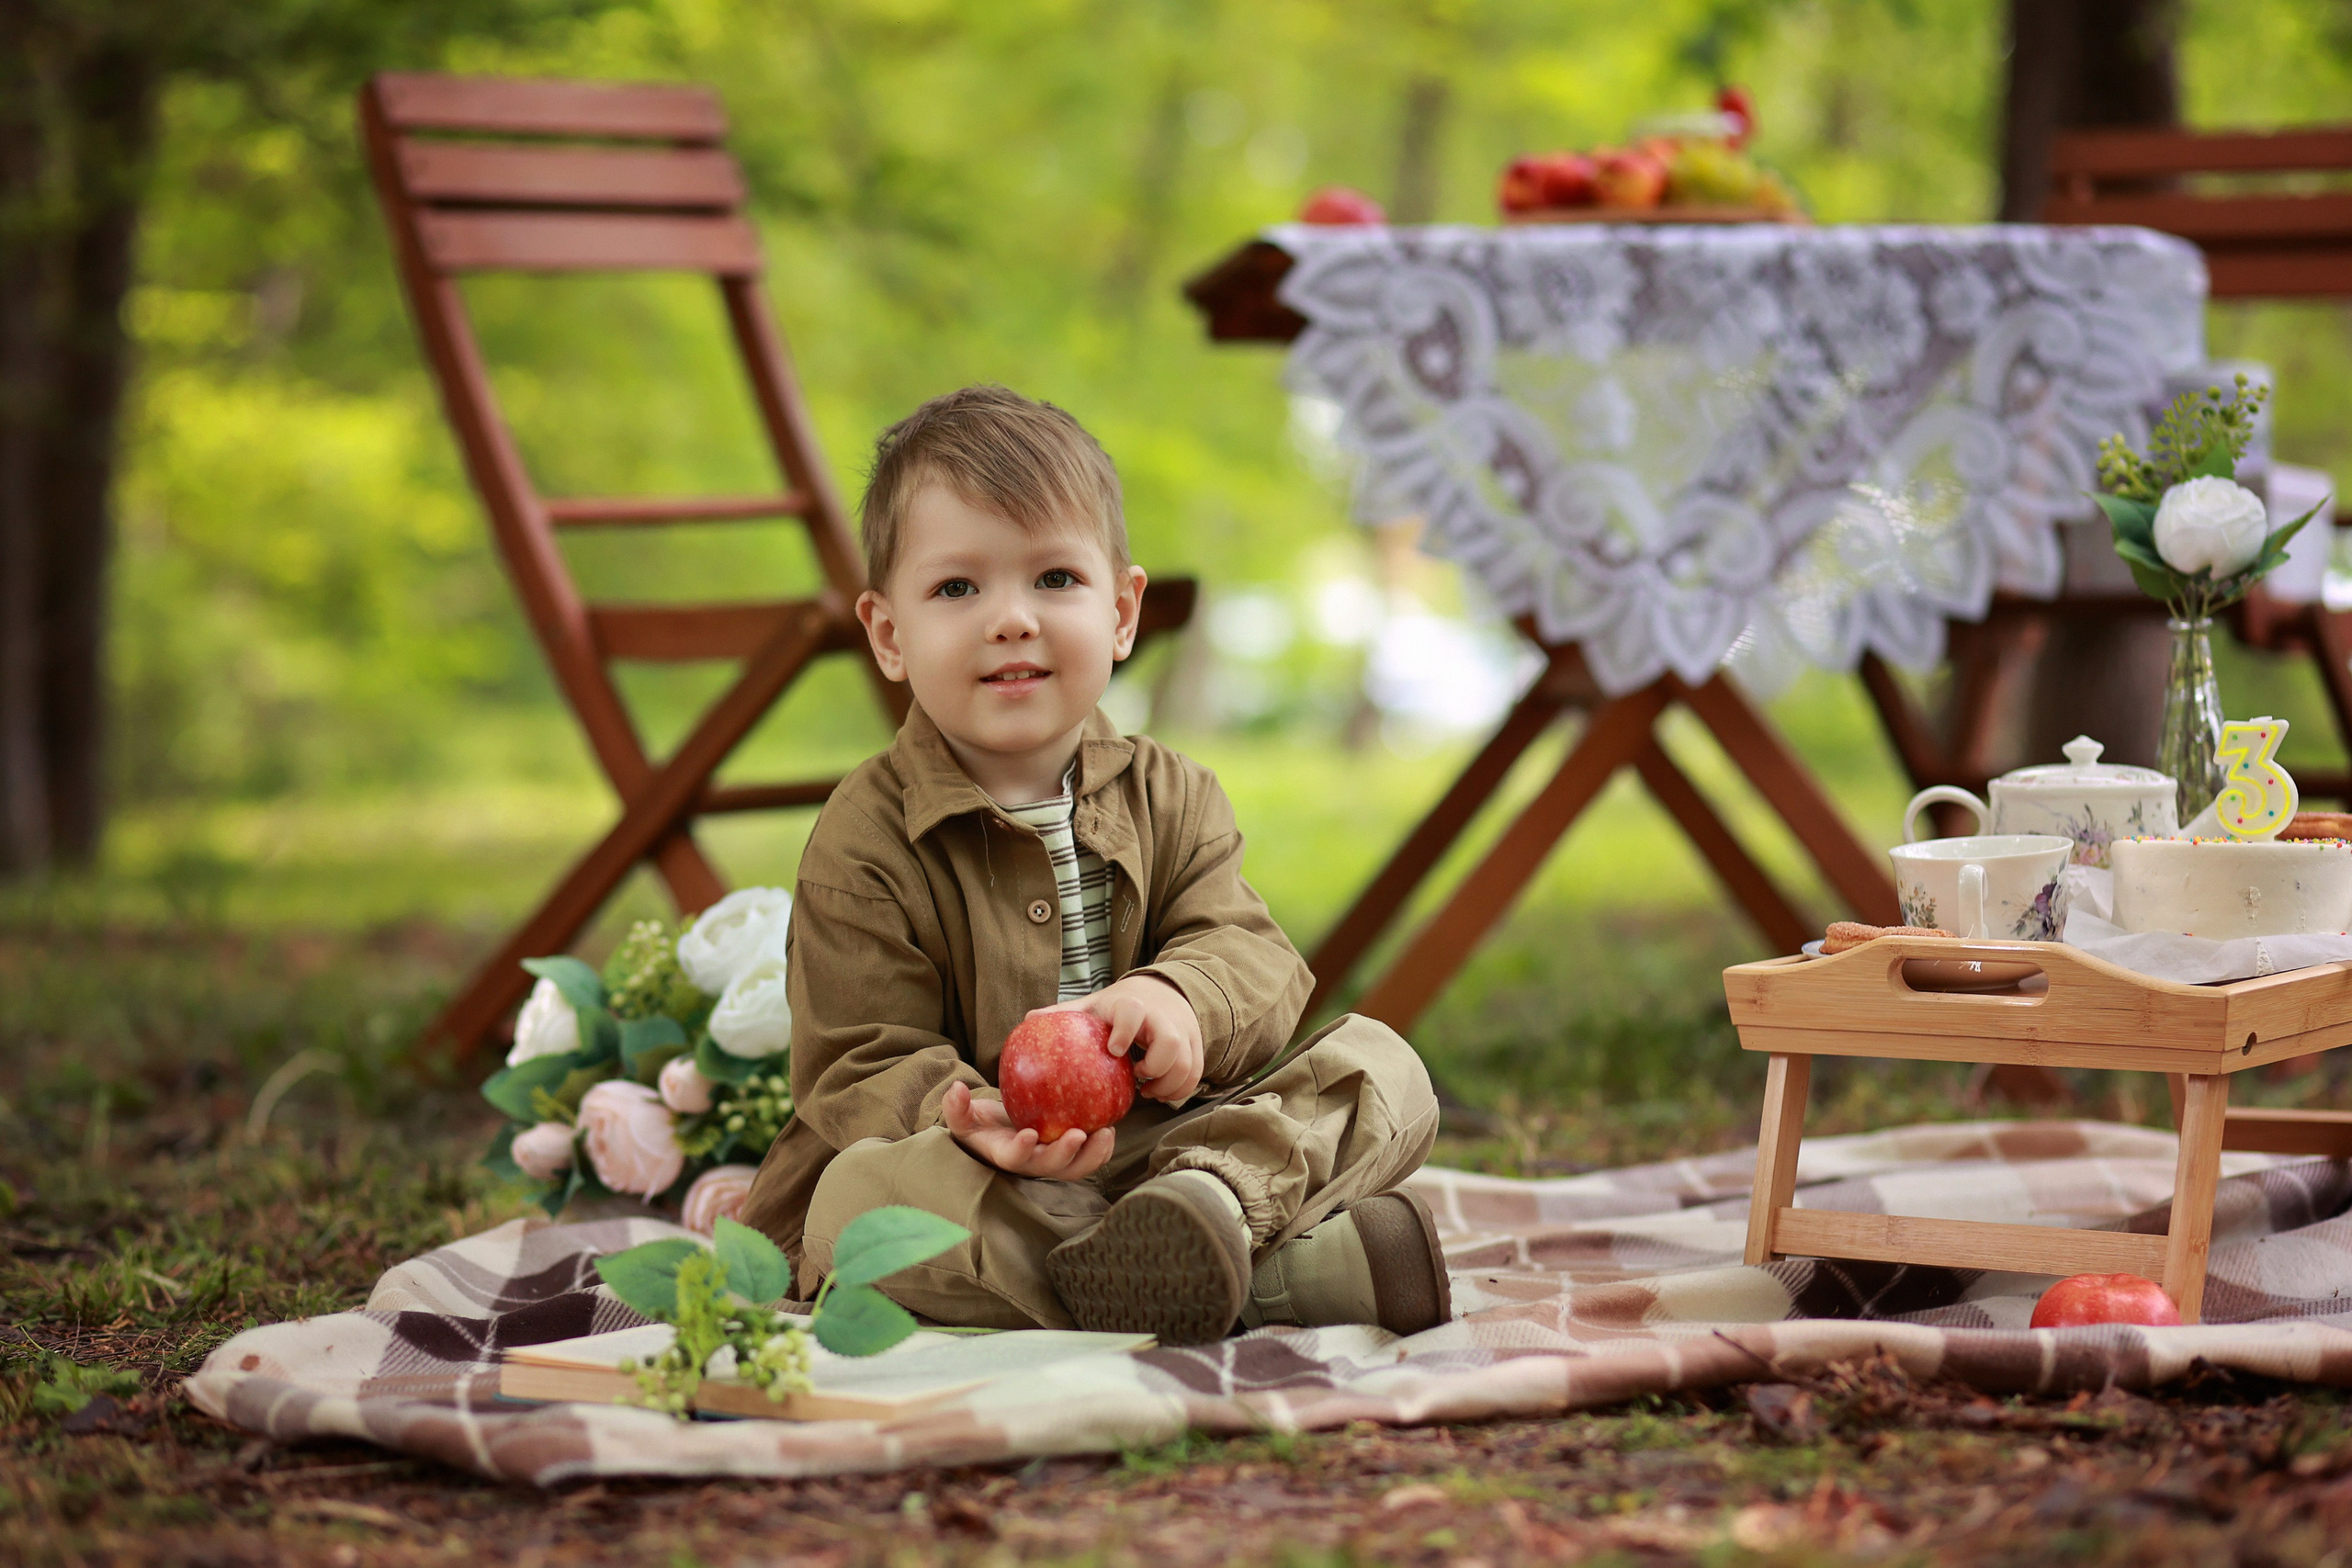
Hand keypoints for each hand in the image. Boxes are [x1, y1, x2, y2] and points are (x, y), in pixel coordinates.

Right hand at [943, 1081, 1114, 1180]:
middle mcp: (1031, 1164)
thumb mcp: (964, 1117)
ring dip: (1093, 1154)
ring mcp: (1051, 1162)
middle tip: (1079, 1134)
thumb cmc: (981, 1124)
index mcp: (1005, 1155)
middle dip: (1066, 1155)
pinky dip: (1102, 1148)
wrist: (999, 1132)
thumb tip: (955, 1089)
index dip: (1021, 1150)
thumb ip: (957, 1107)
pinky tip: (1112, 1126)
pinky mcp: (1068, 1156)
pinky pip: (1088, 1157)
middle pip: (1051, 1168)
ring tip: (1107, 1132)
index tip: (1028, 1134)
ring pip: (1074, 1168)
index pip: (1013, 1158)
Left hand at [1032, 973, 1203, 1106]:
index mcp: (1133, 1004)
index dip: (1125, 1030)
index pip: (1134, 1012)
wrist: (1163, 994)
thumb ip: (1065, 1014)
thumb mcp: (1093, 1005)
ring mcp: (1184, 1033)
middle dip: (1156, 1067)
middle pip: (1171, 1043)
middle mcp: (1163, 1018)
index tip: (1113, 1050)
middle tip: (1136, 1077)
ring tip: (1146, 1090)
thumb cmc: (1119, 1006)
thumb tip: (1028, 1020)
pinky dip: (1179, 1089)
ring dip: (1168, 1084)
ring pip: (1187, 1064)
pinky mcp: (1196, 1049)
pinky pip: (1195, 1075)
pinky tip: (1158, 1093)